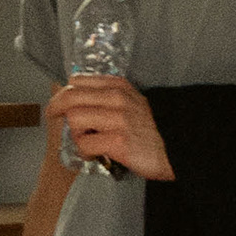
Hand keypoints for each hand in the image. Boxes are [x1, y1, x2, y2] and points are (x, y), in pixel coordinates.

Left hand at [49, 75, 174, 180]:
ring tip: (84, 141)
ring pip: (74, 118)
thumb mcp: (134, 102)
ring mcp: (117, 119)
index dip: (64, 93)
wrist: (182, 146)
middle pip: (70, 96)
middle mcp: (117, 98)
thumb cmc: (156, 129)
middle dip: (55, 108)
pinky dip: (84, 152)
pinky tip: (94, 155)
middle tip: (53, 118)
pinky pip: (84, 144)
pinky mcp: (118, 142)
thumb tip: (80, 103)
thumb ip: (110, 98)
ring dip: (73, 133)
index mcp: (119, 86)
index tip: (60, 104)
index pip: (78, 81)